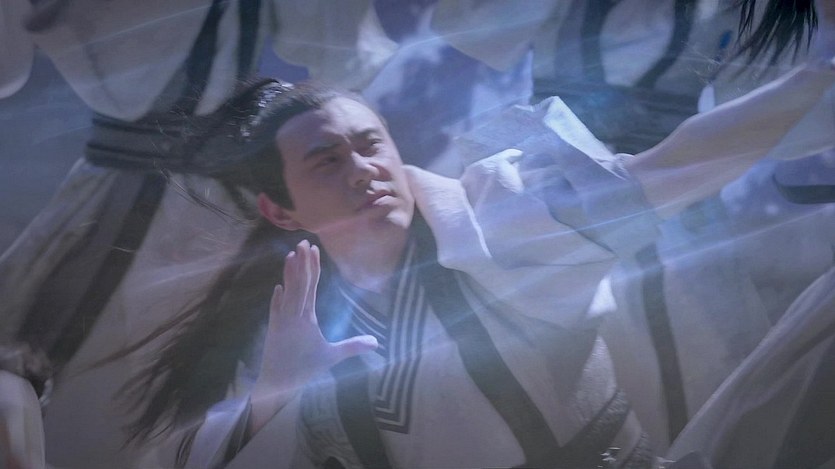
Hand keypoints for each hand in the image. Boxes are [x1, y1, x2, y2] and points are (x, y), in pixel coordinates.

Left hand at [248, 240, 377, 435]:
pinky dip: (278, 296)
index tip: (313, 249)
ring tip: (290, 256)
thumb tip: (376, 342)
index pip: (311, 285)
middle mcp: (292, 313)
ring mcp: (280, 319)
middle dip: (301, 262)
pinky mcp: (273, 328)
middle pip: (297, 282)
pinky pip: (275, 307)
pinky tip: (278, 288)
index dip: (312, 266)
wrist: (275, 382)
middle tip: (302, 243)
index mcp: (307, 316)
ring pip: (285, 290)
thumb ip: (352, 347)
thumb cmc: (305, 369)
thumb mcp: (330, 357)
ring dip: (288, 273)